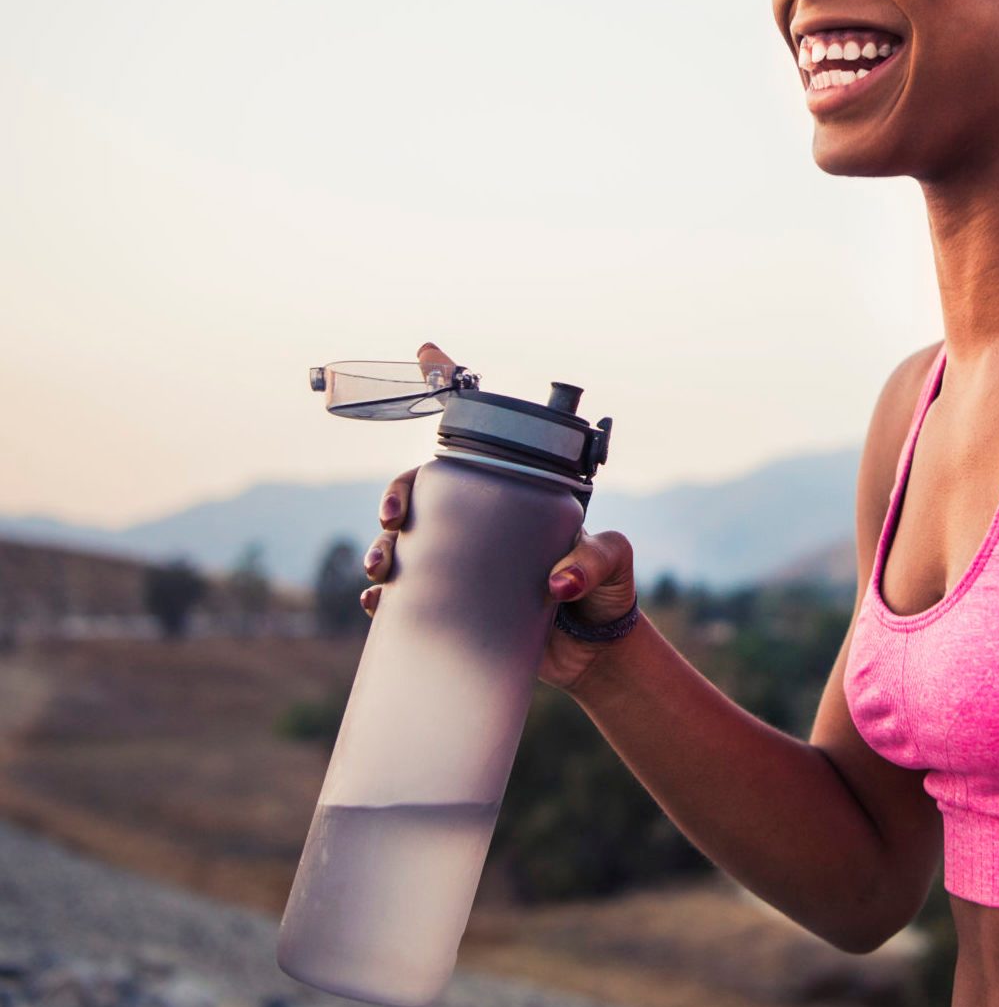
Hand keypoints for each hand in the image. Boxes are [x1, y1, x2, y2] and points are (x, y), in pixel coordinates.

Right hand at [360, 341, 638, 694]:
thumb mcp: (613, 563)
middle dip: (397, 493)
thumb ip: (594, 561)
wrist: (596, 653)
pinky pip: (408, 596)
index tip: (426, 353)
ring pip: (406, 542)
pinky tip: (378, 603)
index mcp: (518, 498)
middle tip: (394, 517)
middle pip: (426, 490)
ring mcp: (465, 563)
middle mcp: (485, 524)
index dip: (452, 389)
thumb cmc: (608, 593)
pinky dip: (386, 598)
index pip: (485, 437)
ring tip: (381, 567)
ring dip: (382, 546)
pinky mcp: (454, 607)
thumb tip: (558, 582)